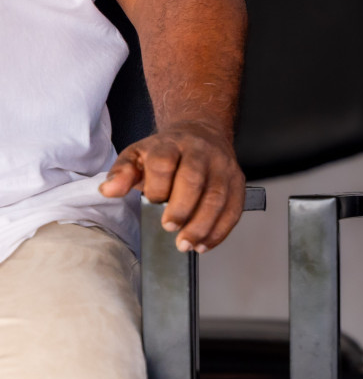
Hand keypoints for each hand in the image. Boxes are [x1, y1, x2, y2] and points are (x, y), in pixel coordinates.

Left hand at [100, 120, 244, 252]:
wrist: (202, 134)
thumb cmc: (167, 152)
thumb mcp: (138, 155)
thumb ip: (122, 173)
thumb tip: (109, 190)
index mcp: (172, 144)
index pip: (164, 162)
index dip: (158, 186)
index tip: (151, 202)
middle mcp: (201, 152)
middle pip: (194, 179)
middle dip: (182, 208)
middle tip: (169, 228)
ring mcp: (222, 166)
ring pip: (218, 196)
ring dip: (203, 224)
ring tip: (187, 244)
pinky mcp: (237, 181)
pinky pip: (234, 207)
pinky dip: (221, 229)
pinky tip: (205, 243)